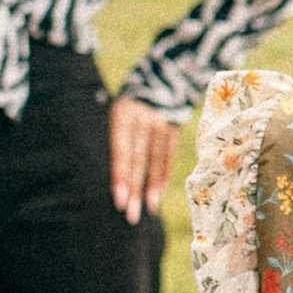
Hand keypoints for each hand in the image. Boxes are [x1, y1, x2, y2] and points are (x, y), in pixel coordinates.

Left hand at [109, 98, 177, 223]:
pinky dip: (163, 176)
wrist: (162, 77)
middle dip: (134, 188)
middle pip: (137, 158)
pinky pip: (168, 155)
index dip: (121, 176)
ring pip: (155, 159)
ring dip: (151, 186)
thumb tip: (118, 179)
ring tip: (148, 209)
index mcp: (122, 115)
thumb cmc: (131, 106)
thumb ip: (120, 141)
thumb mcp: (120, 116)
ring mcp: (161, 122)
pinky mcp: (174, 127)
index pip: (121, 151)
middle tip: (129, 215)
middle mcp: (142, 119)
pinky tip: (158, 194)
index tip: (119, 200)